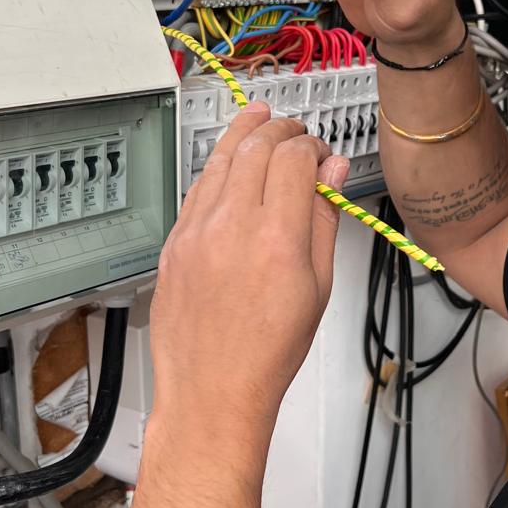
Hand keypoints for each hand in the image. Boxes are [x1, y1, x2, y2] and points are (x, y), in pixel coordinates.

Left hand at [149, 105, 348, 419]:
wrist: (213, 390)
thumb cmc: (268, 352)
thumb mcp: (318, 288)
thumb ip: (325, 221)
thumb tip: (333, 173)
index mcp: (278, 239)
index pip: (295, 159)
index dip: (312, 147)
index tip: (322, 155)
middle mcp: (233, 226)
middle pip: (256, 147)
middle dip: (281, 131)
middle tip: (296, 133)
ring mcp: (197, 232)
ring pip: (221, 158)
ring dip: (244, 132)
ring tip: (259, 117)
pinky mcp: (174, 243)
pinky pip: (197, 188)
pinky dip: (217, 166)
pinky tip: (229, 161)